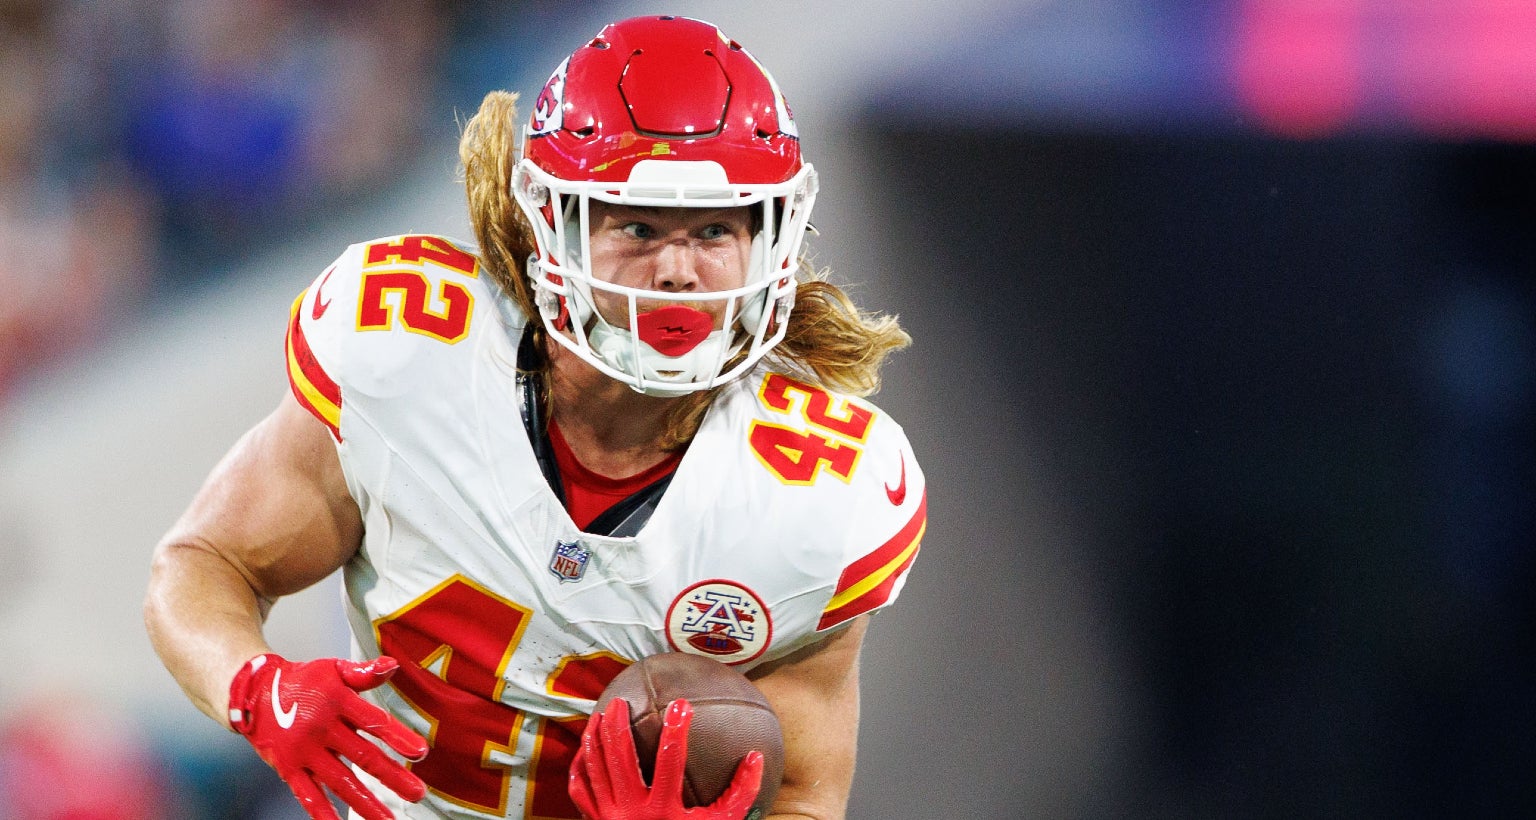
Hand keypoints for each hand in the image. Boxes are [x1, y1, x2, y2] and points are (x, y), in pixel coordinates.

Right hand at [228, 654, 428, 819]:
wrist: (253, 693)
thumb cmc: (302, 682)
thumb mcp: (333, 669)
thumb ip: (363, 672)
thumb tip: (391, 665)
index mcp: (337, 702)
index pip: (373, 722)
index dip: (398, 737)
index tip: (420, 752)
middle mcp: (322, 729)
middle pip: (362, 756)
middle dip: (393, 777)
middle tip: (417, 793)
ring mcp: (305, 752)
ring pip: (340, 782)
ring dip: (366, 803)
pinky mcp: (289, 769)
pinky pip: (308, 795)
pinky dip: (323, 814)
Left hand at [569, 697, 764, 819]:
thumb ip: (739, 794)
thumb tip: (755, 757)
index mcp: (664, 809)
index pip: (670, 759)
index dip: (676, 729)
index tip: (682, 704)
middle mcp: (632, 811)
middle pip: (620, 756)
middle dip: (617, 724)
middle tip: (620, 702)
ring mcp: (609, 817)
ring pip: (595, 768)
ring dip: (595, 738)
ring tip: (600, 714)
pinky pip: (580, 790)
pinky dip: (580, 767)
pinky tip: (585, 749)